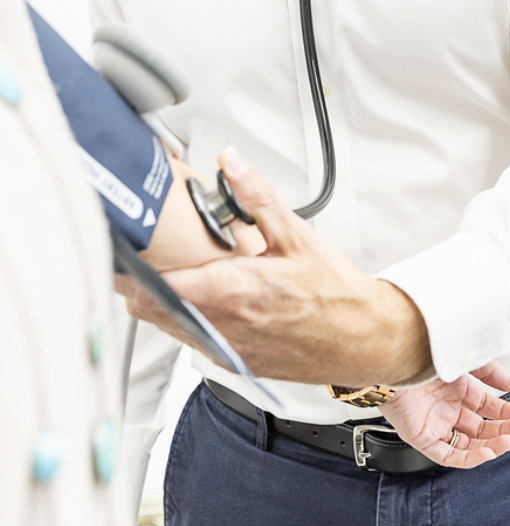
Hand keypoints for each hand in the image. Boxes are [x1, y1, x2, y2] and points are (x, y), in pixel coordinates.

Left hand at [116, 147, 429, 386]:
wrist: (365, 339)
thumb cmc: (336, 294)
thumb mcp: (298, 235)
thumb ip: (256, 197)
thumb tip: (230, 163)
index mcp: (237, 292)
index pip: (161, 286)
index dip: (135, 269)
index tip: (128, 247)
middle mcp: (225, 326)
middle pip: (153, 310)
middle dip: (138, 282)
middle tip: (137, 254)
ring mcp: (227, 349)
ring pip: (169, 328)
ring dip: (160, 302)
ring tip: (168, 272)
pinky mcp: (234, 362)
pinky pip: (193, 341)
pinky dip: (185, 319)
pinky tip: (200, 299)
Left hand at [381, 362, 509, 468]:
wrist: (398, 357)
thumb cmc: (425, 353)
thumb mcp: (467, 359)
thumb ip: (492, 374)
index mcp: (456, 388)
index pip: (487, 407)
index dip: (507, 413)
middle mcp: (446, 406)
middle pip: (480, 427)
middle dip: (504, 429)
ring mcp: (434, 422)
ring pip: (467, 443)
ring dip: (491, 445)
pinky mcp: (421, 437)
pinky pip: (447, 454)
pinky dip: (469, 457)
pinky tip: (487, 452)